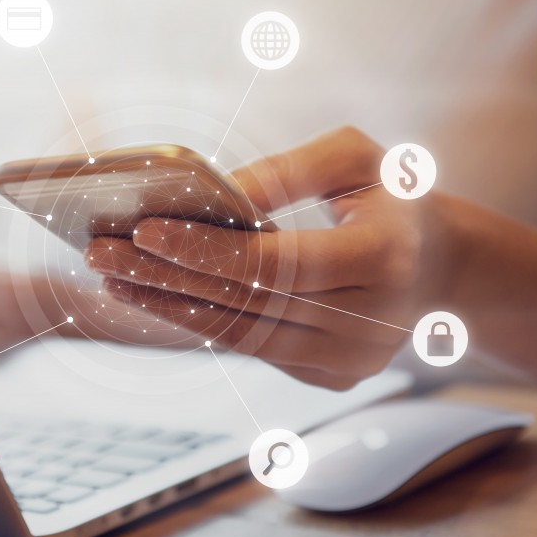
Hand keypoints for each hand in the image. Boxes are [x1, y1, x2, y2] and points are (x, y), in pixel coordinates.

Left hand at [86, 127, 443, 389]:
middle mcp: (372, 323)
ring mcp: (351, 361)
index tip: (144, 229)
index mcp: (385, 258)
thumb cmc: (389, 198)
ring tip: (113, 279)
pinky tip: (154, 297)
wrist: (436, 266)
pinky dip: (199, 321)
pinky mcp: (331, 377)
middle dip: (165, 277)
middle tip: (101, 254)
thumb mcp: (354, 159)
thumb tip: (215, 196)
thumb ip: (287, 171)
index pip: (276, 262)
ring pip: (241, 336)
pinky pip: (251, 348)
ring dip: (169, 307)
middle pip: (246, 303)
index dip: (207, 249)